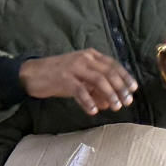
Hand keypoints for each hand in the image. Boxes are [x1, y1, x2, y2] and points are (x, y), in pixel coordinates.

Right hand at [19, 50, 136, 116]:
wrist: (31, 74)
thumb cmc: (57, 76)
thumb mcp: (79, 79)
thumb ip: (94, 89)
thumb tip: (109, 103)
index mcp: (91, 55)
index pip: (113, 64)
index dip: (125, 76)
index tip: (133, 89)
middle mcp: (84, 58)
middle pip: (108, 72)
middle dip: (120, 88)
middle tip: (127, 101)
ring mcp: (74, 67)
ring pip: (98, 80)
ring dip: (109, 94)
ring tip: (115, 107)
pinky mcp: (63, 78)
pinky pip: (80, 90)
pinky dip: (88, 101)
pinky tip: (93, 111)